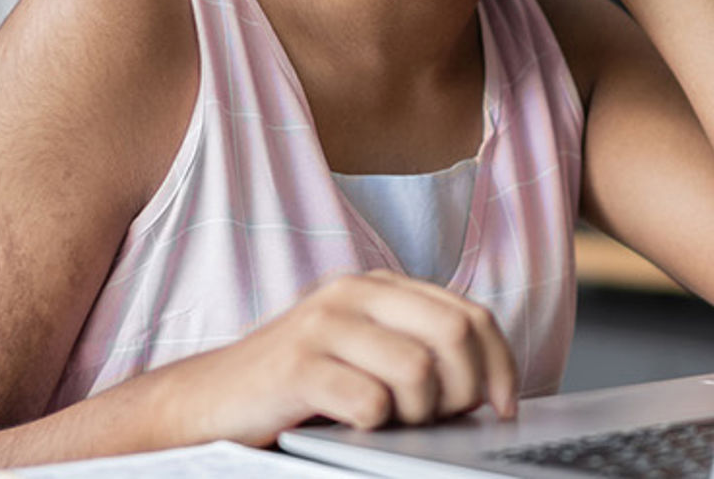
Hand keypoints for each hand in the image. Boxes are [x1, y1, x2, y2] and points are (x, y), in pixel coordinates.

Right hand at [168, 270, 518, 446]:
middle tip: (441, 420)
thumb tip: (488, 388)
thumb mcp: (365, 354)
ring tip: (391, 424)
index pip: (471, 315)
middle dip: (465, 391)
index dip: (500, 365)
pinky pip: (371, 403)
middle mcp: (355, 294)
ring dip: (419, 415)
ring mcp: (324, 325)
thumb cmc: (298, 385)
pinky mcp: (297, 366)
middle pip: (456, 336)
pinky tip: (354, 425)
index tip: (503, 406)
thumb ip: (419, 351)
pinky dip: (374, 426)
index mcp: (381, 287)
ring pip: (420, 371)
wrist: (210, 401)